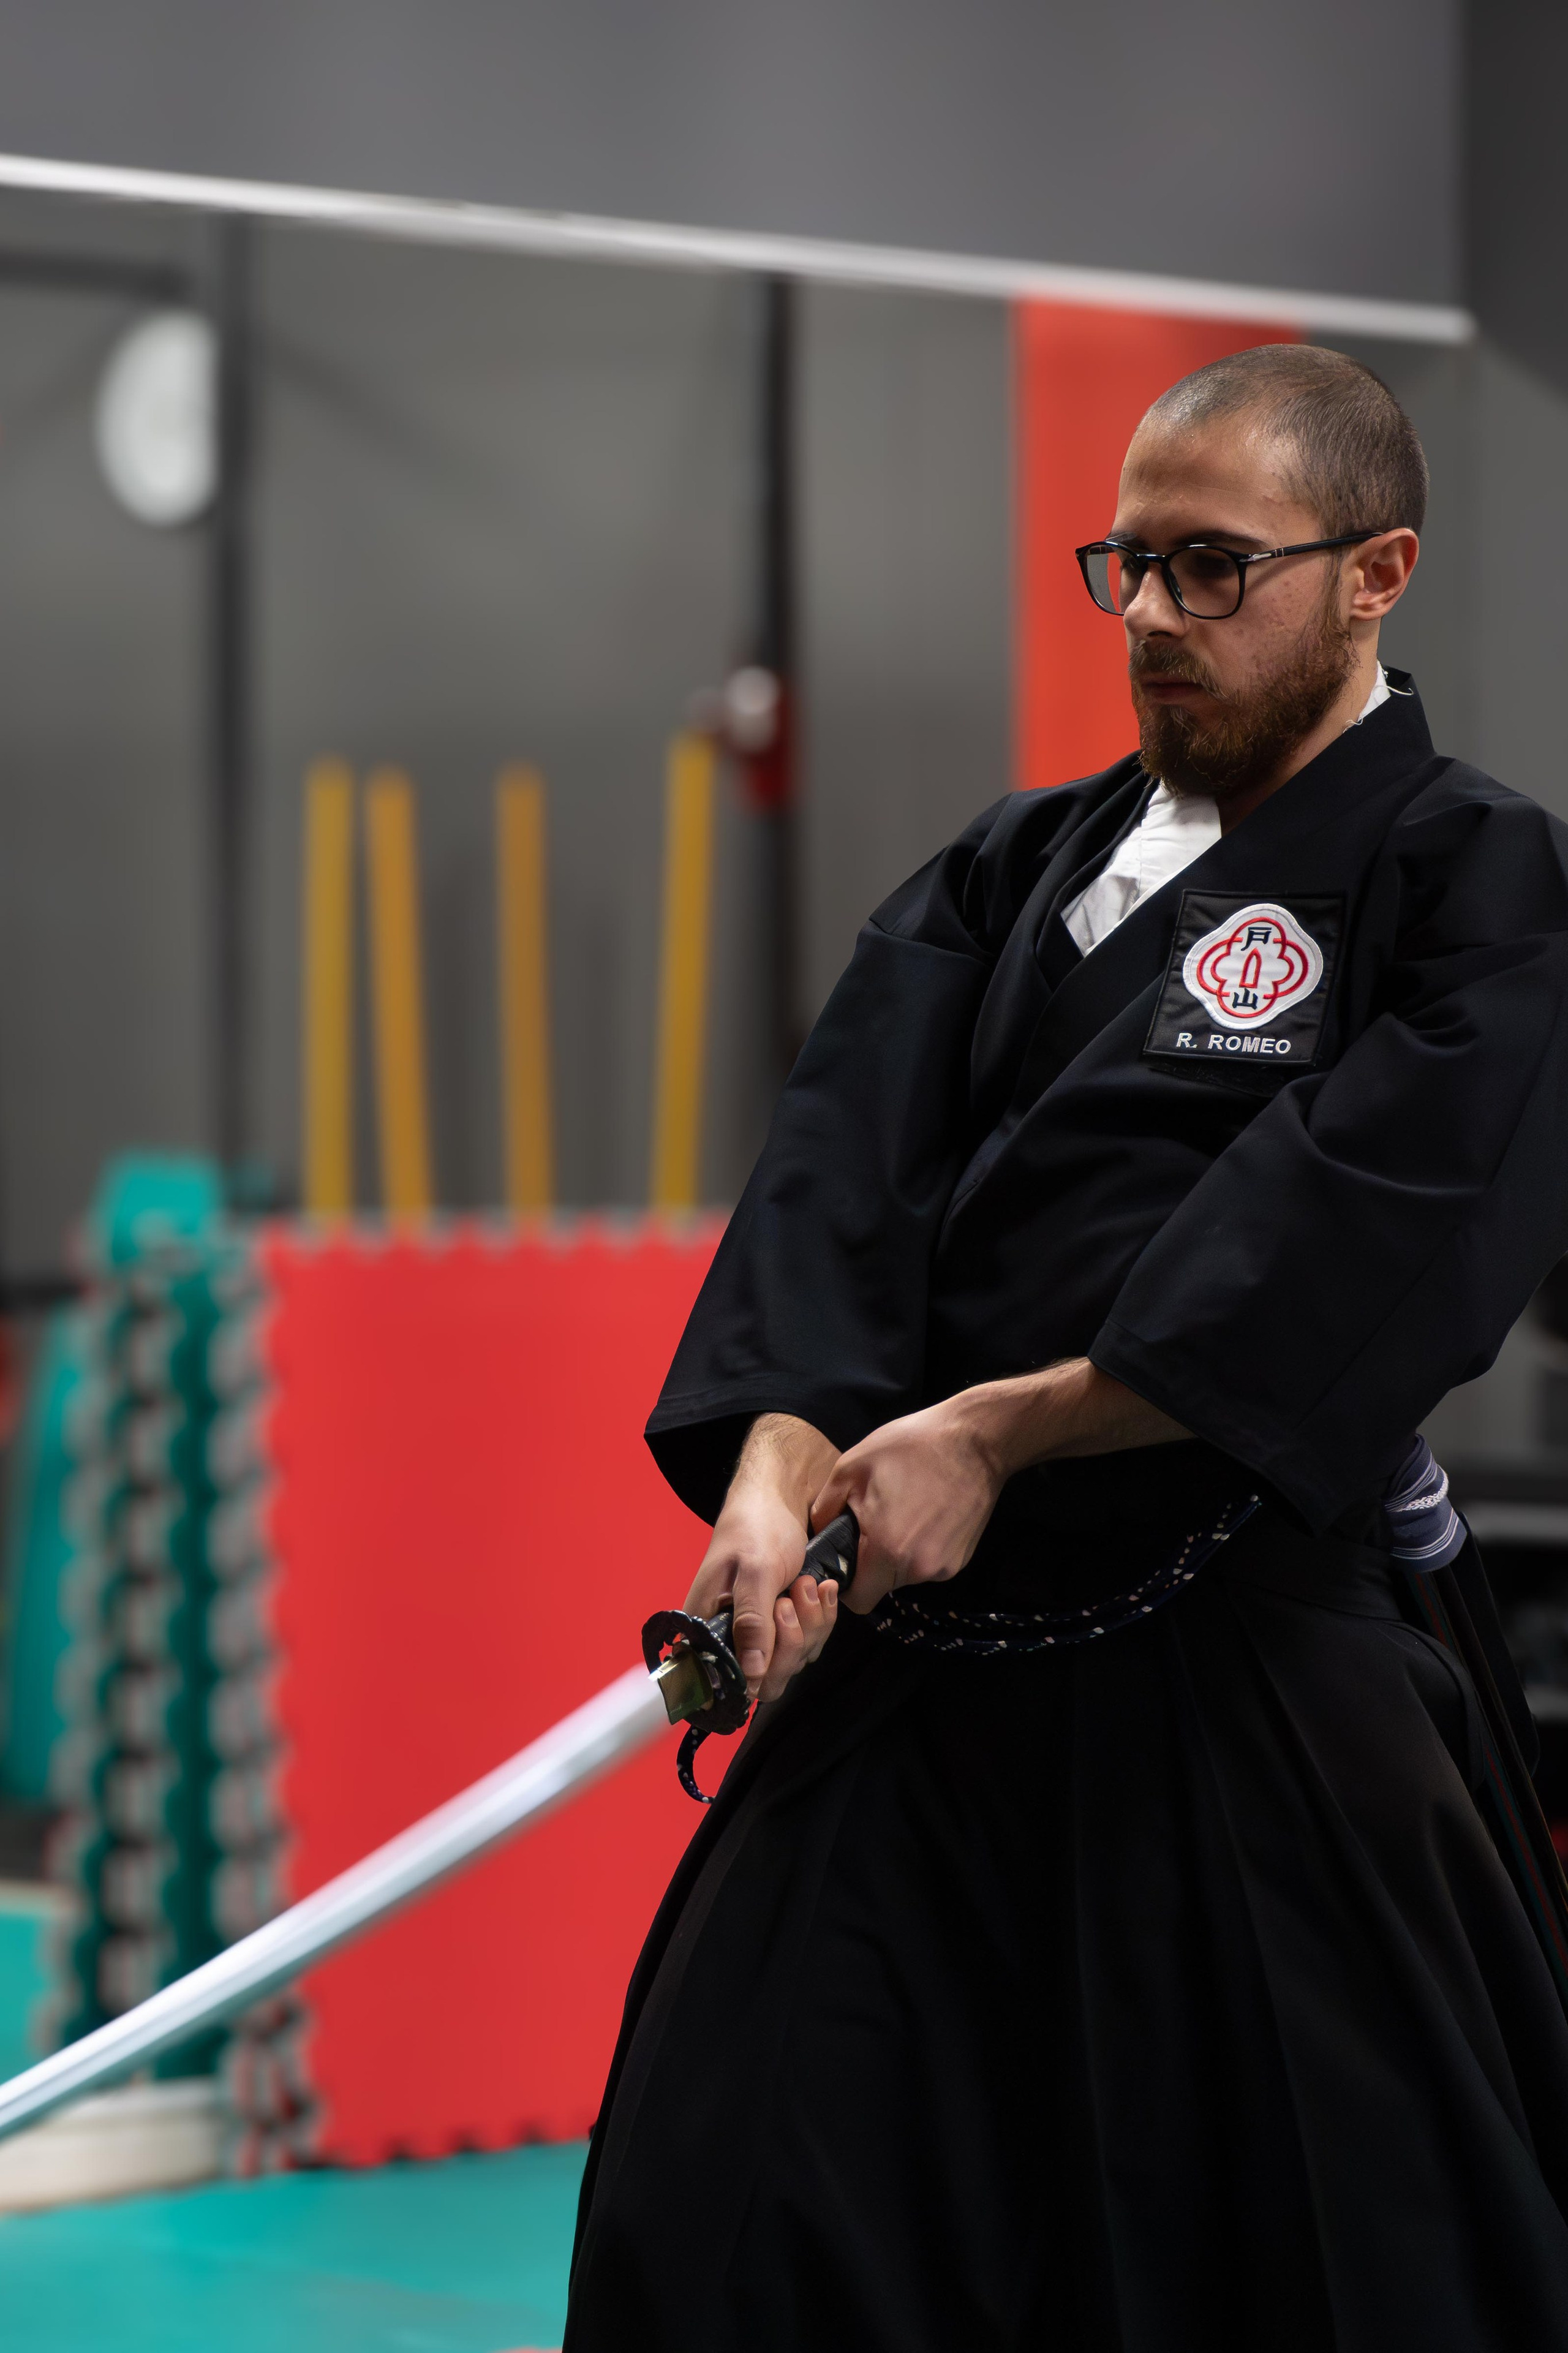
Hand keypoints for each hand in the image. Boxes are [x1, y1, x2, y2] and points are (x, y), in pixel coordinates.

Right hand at [685, 1414, 840, 1701]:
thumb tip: (749, 1676)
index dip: (758, 1672)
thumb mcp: (756, 1572)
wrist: (779, 1495)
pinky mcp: (785, 1623)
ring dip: (811, 1623)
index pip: (727, 1682)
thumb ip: (752, 1623)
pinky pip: (809, 1641)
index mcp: (706, 1627)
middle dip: (793, 1640)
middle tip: (793, 1595)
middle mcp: (729, 1636)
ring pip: (794, 1660)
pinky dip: (821, 1617)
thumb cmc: (757, 1526)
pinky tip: (822, 1587)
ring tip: (806, 1581)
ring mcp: (760, 1632)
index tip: (777, 1627)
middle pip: (767, 1678)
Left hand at [811, 1396, 1005, 1612]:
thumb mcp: (852, 1467)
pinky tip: (925, 1514)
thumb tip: (818, 1532)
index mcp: (886, 1550)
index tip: (843, 1561)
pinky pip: (928, 1564)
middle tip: (871, 1525)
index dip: (844, 1586)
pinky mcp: (961, 1559)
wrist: (974, 1440)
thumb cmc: (910, 1447)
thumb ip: (825, 1508)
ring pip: (906, 1575)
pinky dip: (921, 1548)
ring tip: (901, 1512)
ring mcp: (944, 1566)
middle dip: (871, 1564)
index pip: (857, 1600)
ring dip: (897, 1554)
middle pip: (882, 1585)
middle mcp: (918, 1568)